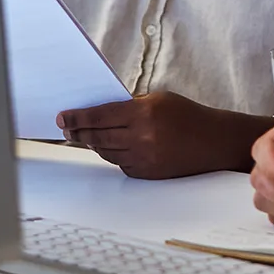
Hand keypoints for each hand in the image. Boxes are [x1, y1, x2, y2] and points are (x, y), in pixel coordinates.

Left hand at [57, 92, 269, 179]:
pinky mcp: (146, 174)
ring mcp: (143, 159)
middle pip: (97, 136)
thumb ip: (131, 105)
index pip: (100, 116)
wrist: (212, 142)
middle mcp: (140, 138)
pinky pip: (120, 164)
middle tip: (66, 128)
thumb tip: (102, 112)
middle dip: (78, 132)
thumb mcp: (159, 99)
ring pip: (106, 152)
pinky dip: (112, 154)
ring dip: (93, 143)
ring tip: (84, 136)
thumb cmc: (186, 114)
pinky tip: (110, 146)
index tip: (62, 117)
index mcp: (143, 113)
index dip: (78, 117)